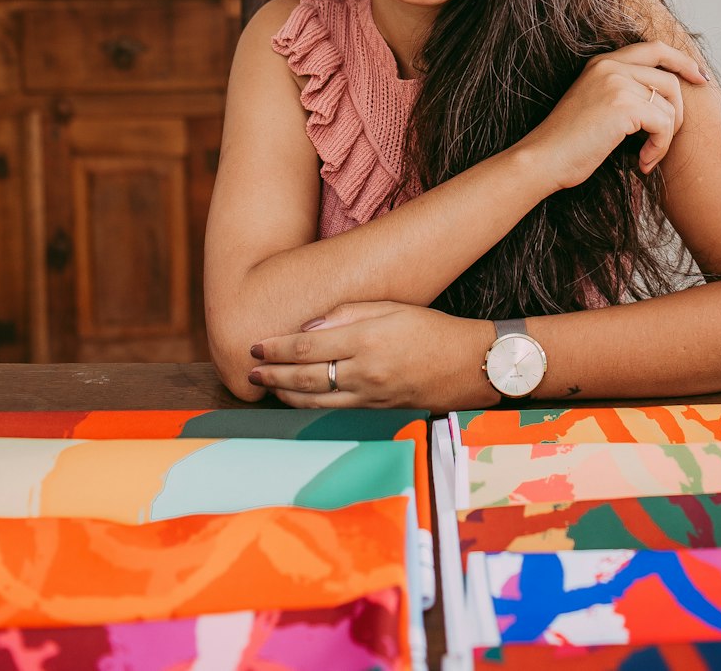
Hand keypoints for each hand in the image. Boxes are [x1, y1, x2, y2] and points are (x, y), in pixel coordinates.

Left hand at [246, 301, 492, 410]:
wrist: (470, 366)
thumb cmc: (432, 329)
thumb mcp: (392, 307)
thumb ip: (347, 315)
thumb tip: (308, 328)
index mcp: (367, 340)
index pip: (307, 347)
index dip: (277, 348)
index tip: (256, 345)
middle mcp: (365, 372)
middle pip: (304, 378)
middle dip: (272, 374)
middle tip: (249, 369)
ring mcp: (370, 397)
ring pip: (315, 401)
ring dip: (285, 394)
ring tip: (266, 386)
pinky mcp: (377, 412)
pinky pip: (334, 411)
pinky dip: (309, 406)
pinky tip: (297, 399)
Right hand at [521, 41, 708, 192]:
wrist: (543, 159)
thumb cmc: (569, 144)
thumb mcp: (597, 106)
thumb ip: (626, 92)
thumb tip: (668, 100)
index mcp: (602, 63)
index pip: (655, 48)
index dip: (683, 61)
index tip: (702, 78)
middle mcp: (610, 66)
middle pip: (670, 79)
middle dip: (679, 112)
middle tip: (668, 139)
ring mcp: (616, 83)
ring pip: (670, 106)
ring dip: (666, 138)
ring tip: (646, 156)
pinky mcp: (622, 106)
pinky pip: (663, 125)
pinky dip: (659, 148)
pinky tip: (641, 162)